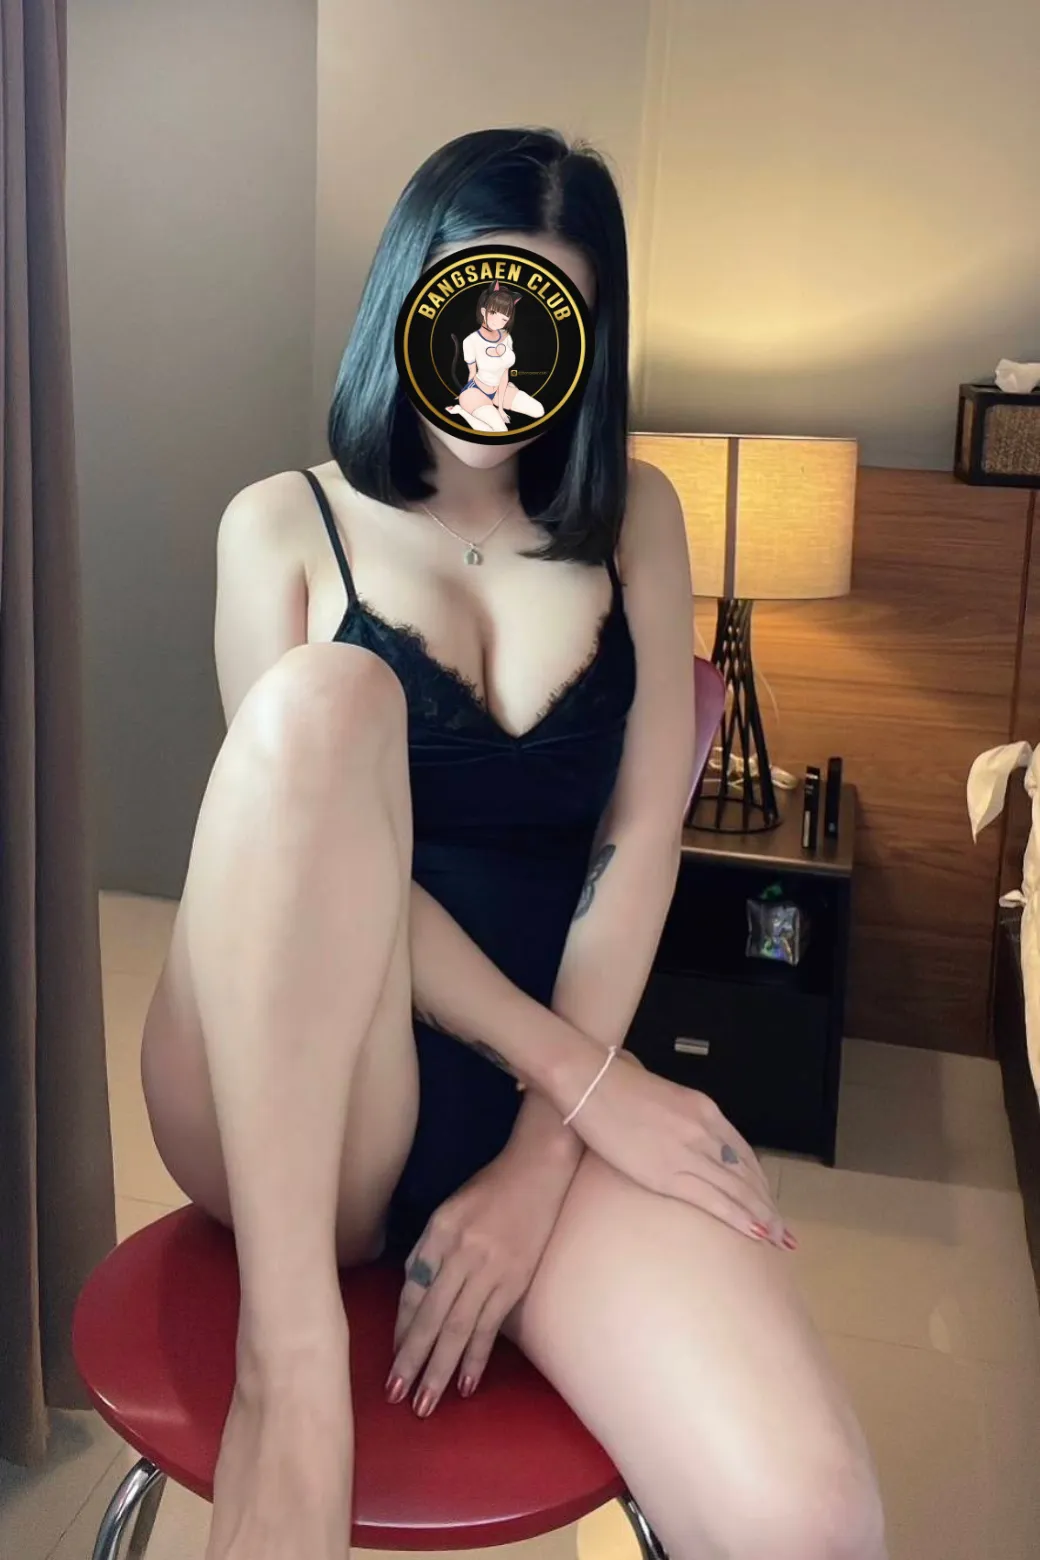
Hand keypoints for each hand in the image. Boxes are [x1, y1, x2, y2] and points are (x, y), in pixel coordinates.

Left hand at [385, 1141, 569, 1415]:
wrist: (539, 1170)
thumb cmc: (490, 1190)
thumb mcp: (448, 1210)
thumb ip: (429, 1250)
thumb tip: (413, 1292)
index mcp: (439, 1232)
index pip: (412, 1290)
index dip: (401, 1327)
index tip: (392, 1359)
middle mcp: (462, 1252)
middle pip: (431, 1316)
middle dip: (411, 1359)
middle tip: (396, 1395)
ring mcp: (491, 1269)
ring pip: (459, 1328)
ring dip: (440, 1368)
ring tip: (425, 1403)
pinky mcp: (516, 1280)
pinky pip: (490, 1326)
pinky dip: (477, 1357)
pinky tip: (466, 1384)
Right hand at [568, 1050, 791, 1249]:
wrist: (592, 1082)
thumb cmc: (618, 1086)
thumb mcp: (664, 1096)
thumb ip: (682, 1116)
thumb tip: (682, 1132)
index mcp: (705, 1110)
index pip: (745, 1153)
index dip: (760, 1182)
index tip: (770, 1202)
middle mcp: (705, 1130)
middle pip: (747, 1175)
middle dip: (768, 1206)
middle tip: (784, 1233)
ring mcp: (688, 1151)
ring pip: (738, 1190)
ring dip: (761, 1217)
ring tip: (777, 1240)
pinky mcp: (667, 1172)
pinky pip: (713, 1199)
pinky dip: (738, 1217)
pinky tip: (754, 1232)